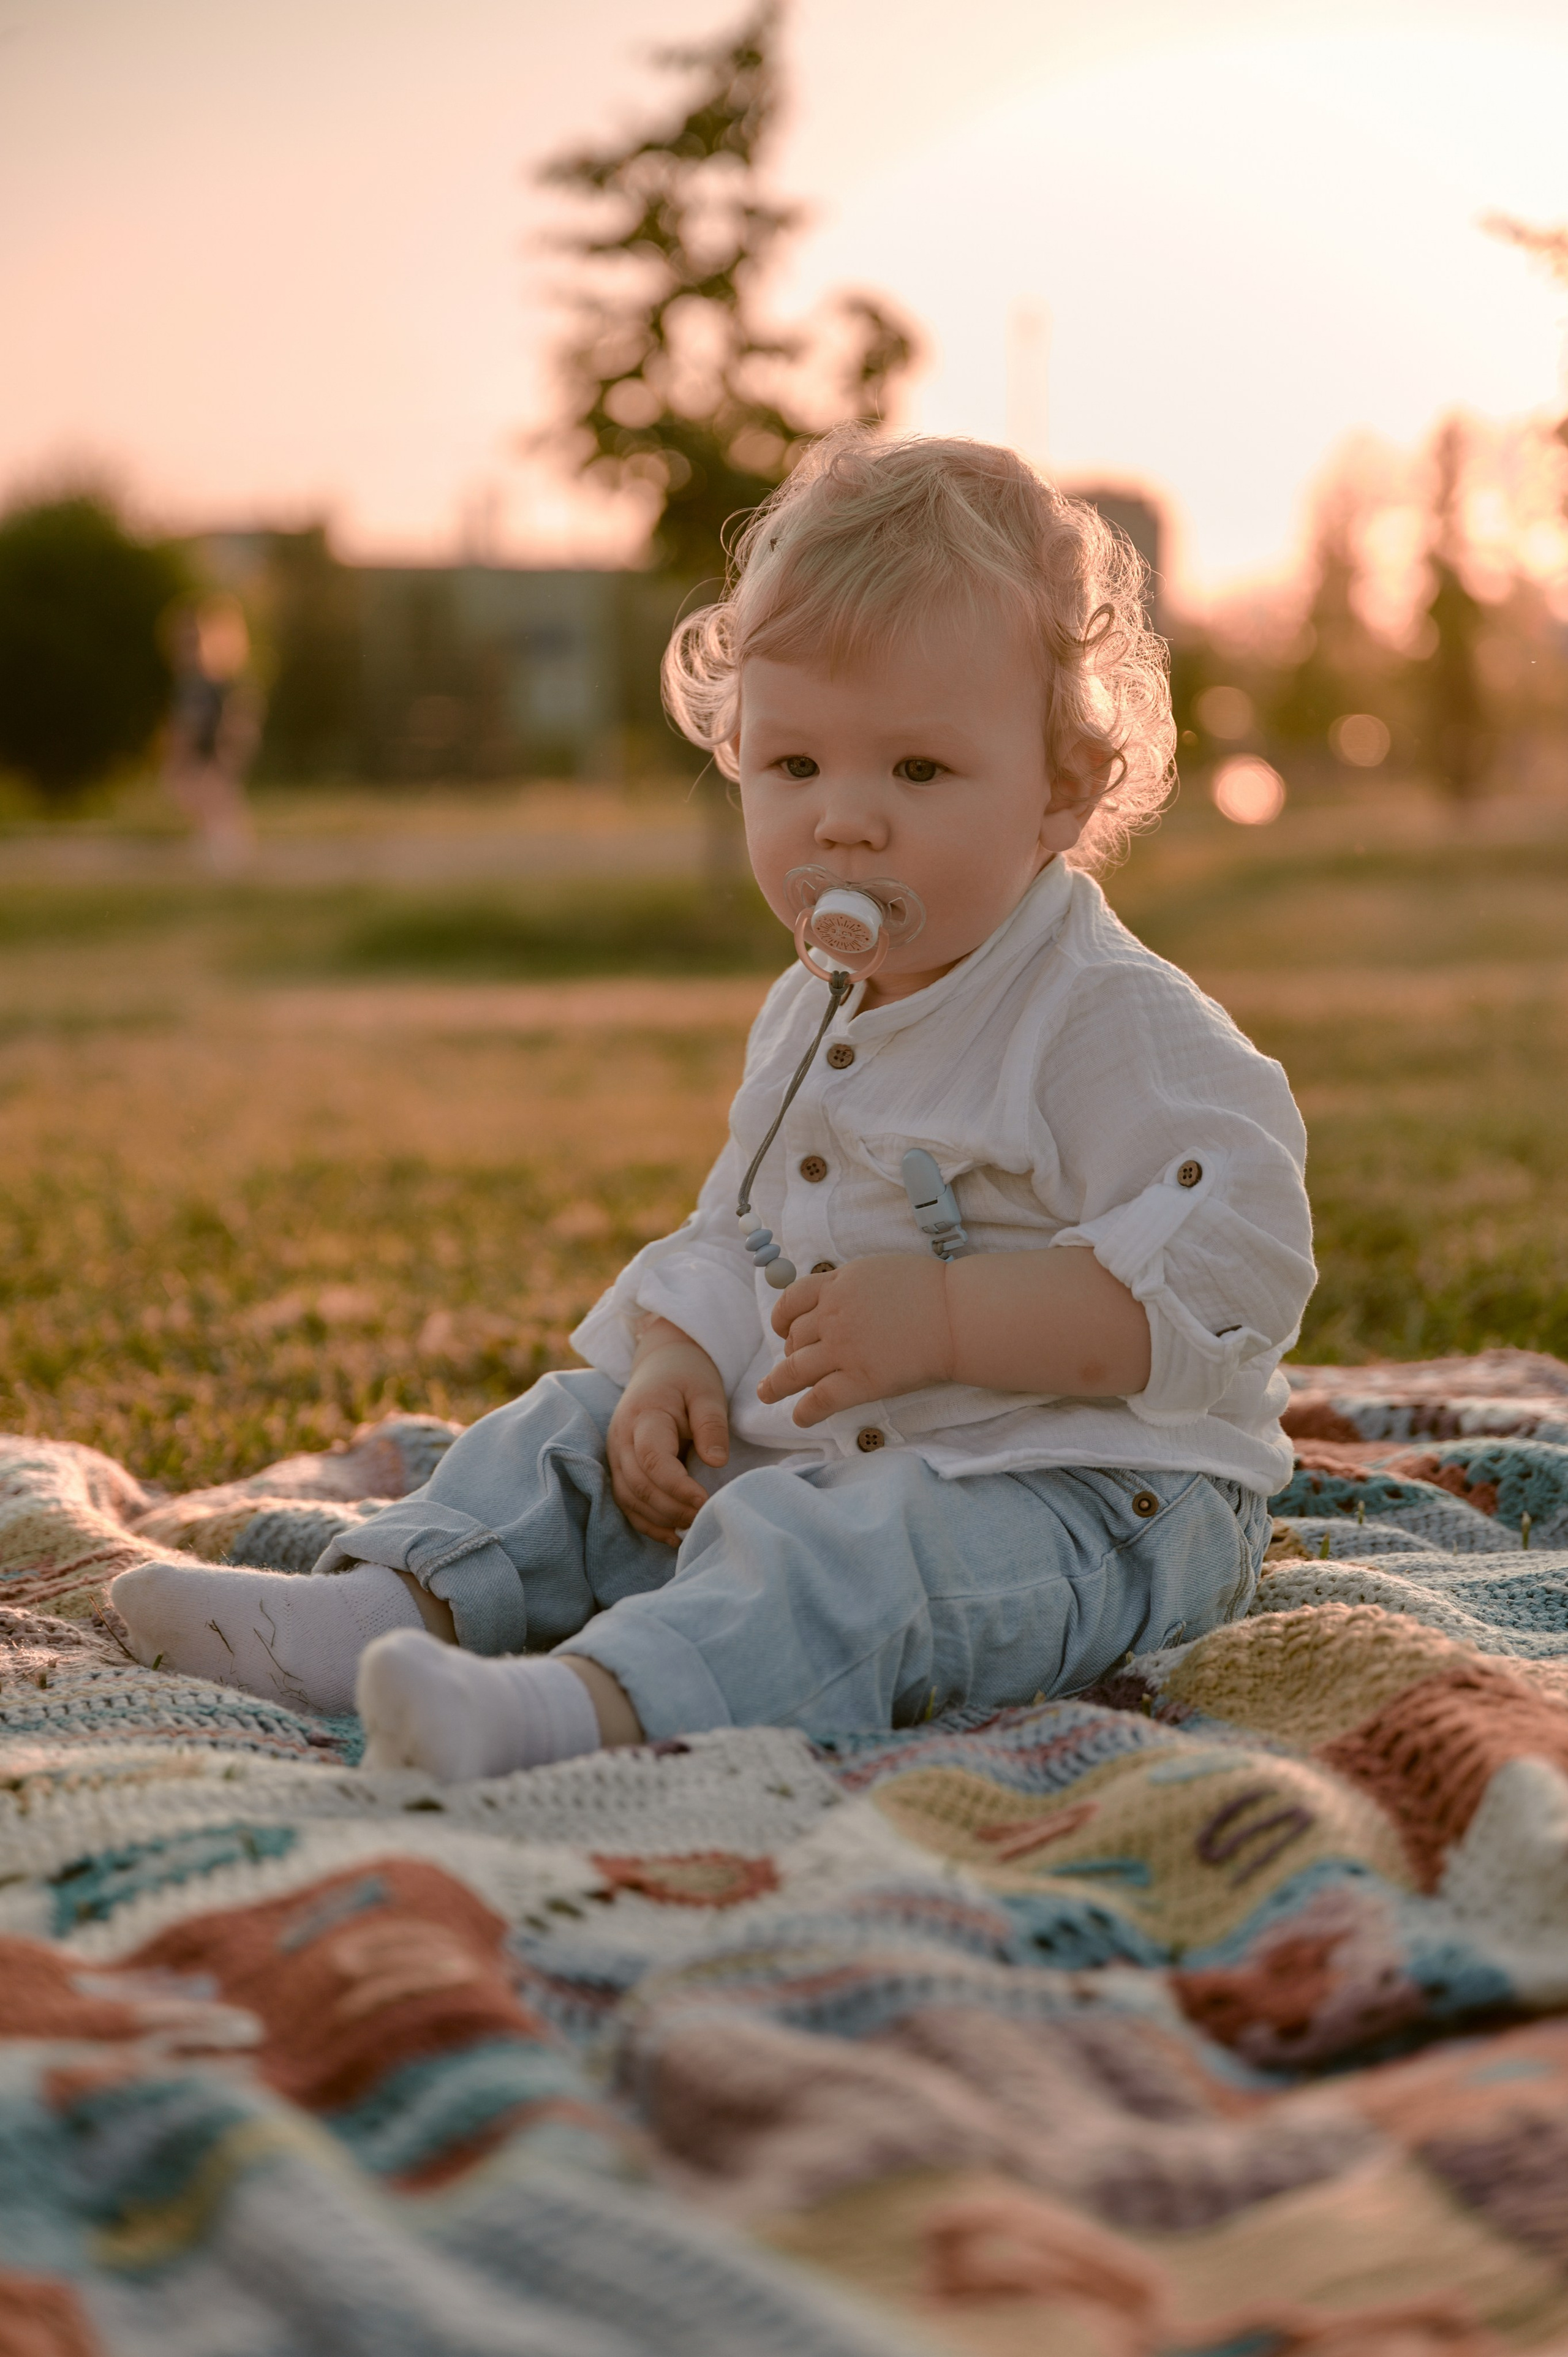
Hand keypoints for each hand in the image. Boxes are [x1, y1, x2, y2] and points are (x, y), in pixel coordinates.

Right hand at [607, 1319, 729, 1544]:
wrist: (661, 1364)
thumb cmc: (688, 1377)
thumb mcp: (707, 1392)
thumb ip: (711, 1424)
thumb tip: (716, 1462)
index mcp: (643, 1416)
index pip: (652, 1460)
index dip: (676, 1487)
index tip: (705, 1501)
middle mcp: (621, 1438)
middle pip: (639, 1485)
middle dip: (672, 1508)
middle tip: (706, 1517)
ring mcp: (616, 1455)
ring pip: (629, 1498)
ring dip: (660, 1518)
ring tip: (694, 1527)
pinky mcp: (620, 1467)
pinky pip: (626, 1502)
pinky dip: (647, 1523)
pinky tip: (673, 1535)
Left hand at [758, 1255, 954, 1427]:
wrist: (957, 1315)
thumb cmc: (931, 1290)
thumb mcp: (879, 1270)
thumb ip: (851, 1284)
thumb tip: (836, 1294)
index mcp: (838, 1285)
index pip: (793, 1300)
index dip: (782, 1317)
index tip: (782, 1328)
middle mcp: (834, 1315)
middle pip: (795, 1338)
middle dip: (788, 1352)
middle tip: (789, 1364)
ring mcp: (844, 1349)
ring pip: (795, 1370)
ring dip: (777, 1384)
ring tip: (767, 1394)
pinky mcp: (860, 1381)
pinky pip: (821, 1400)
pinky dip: (805, 1411)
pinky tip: (800, 1418)